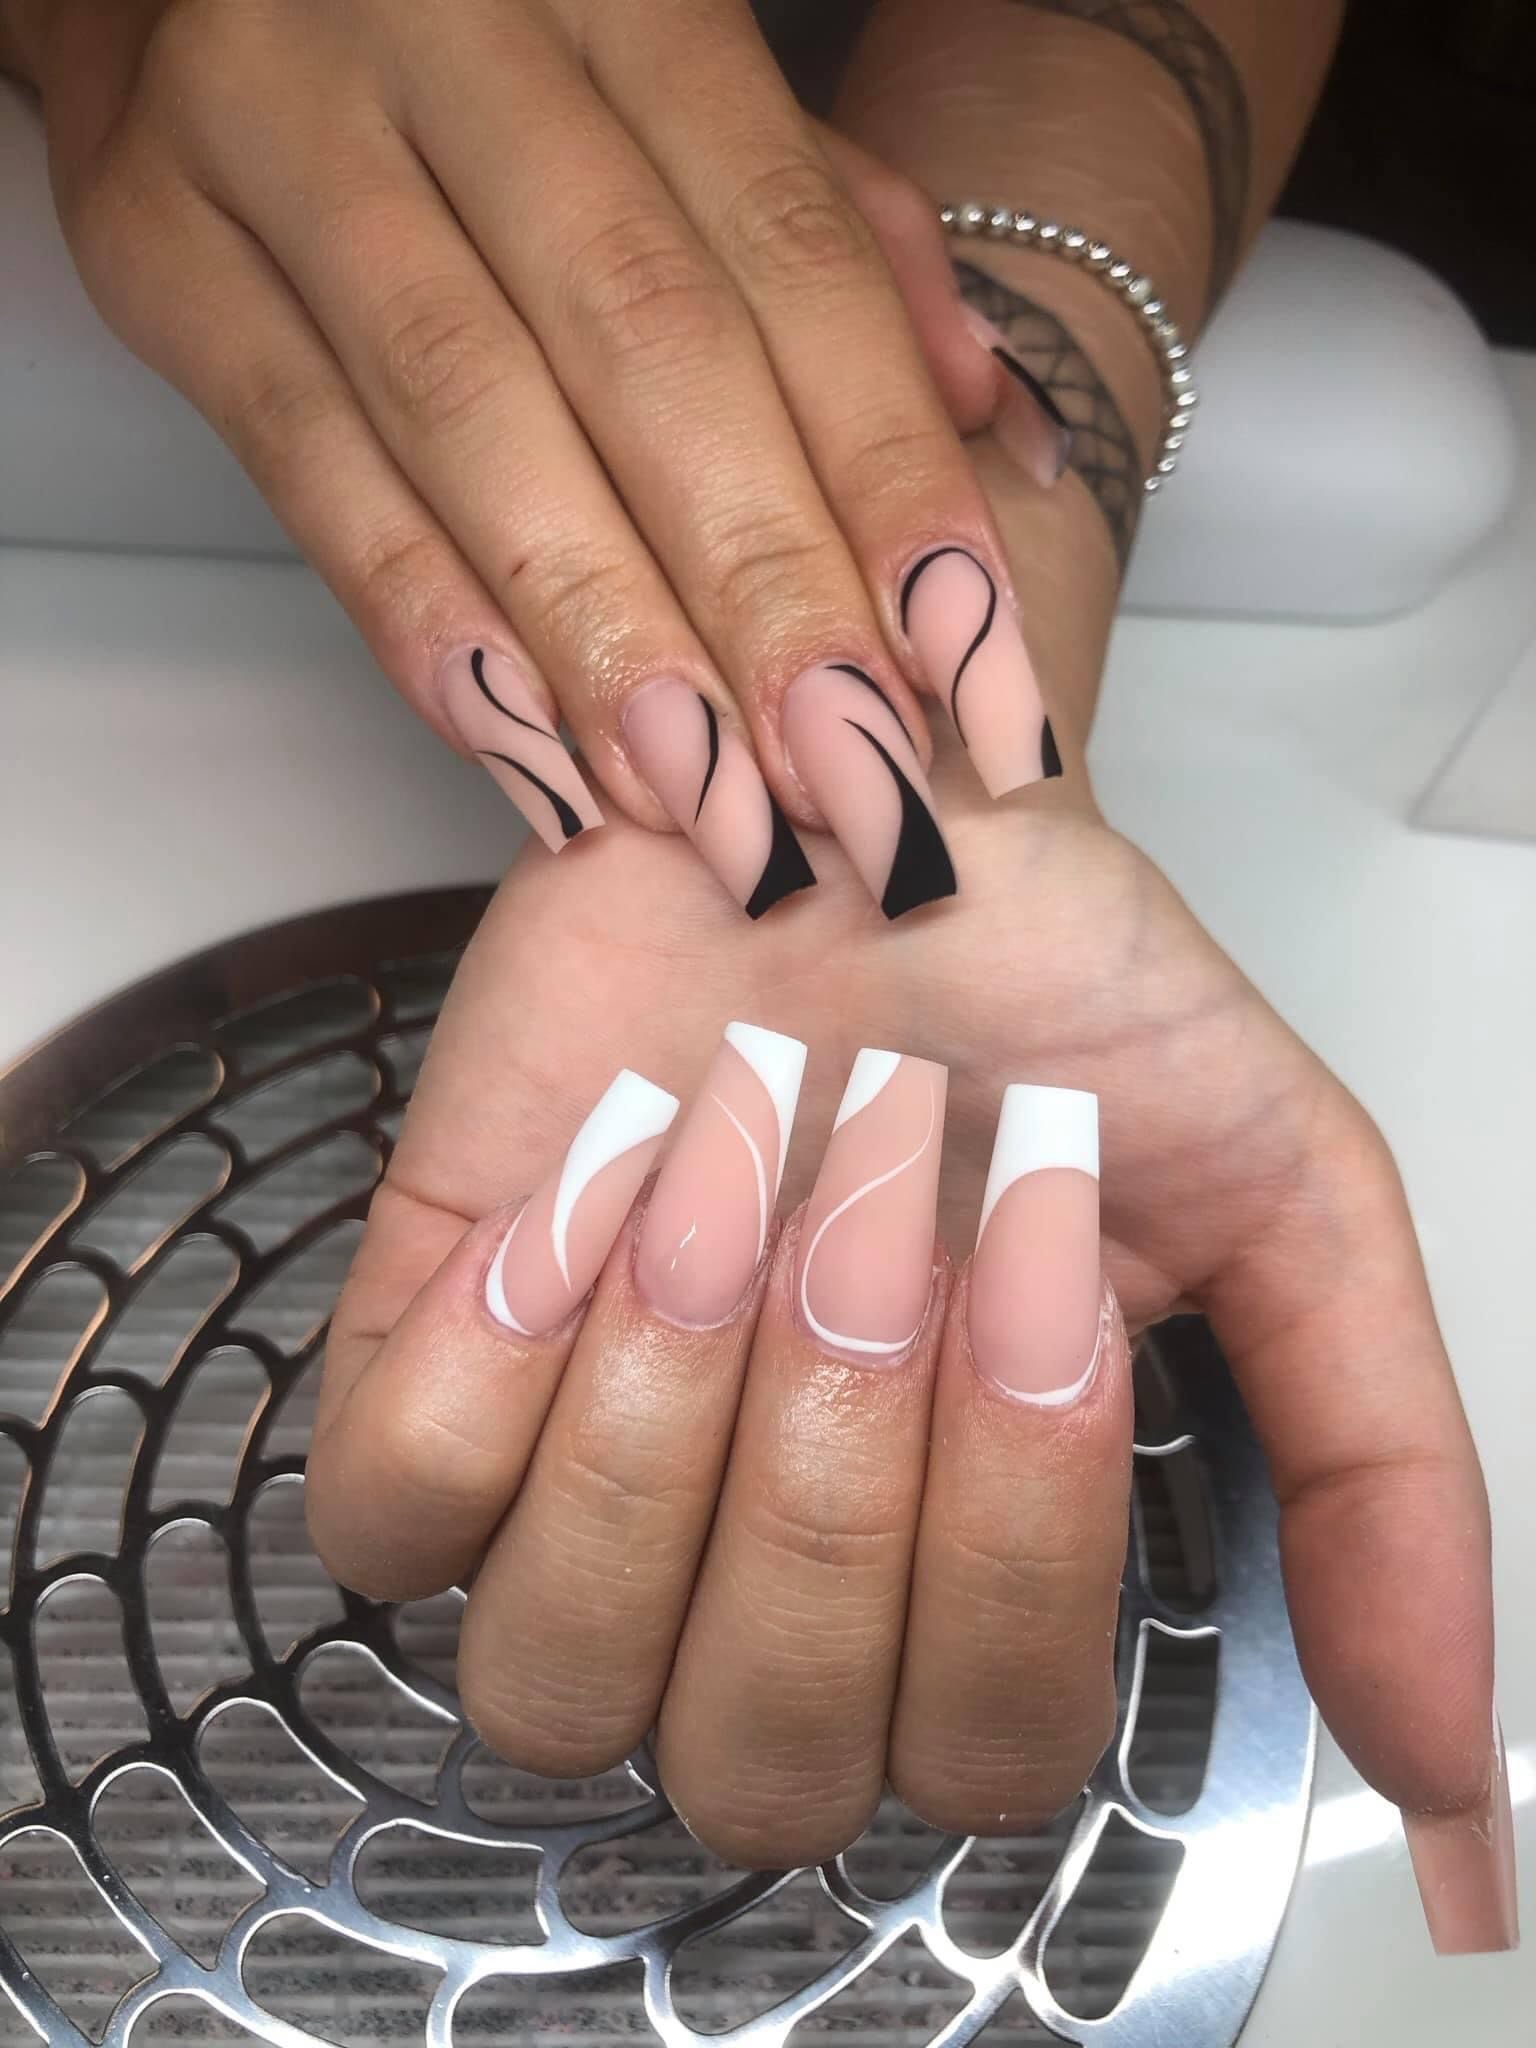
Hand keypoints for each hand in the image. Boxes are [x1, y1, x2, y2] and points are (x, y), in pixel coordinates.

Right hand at [11, 0, 1067, 914]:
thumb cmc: (479, 53)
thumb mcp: (672, 88)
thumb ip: (832, 235)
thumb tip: (988, 421)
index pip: (795, 261)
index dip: (889, 481)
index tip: (965, 671)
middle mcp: (455, 36)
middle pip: (647, 347)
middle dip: (765, 592)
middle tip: (850, 783)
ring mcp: (283, 129)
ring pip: (475, 417)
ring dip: (603, 637)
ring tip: (707, 804)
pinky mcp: (159, 244)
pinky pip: (307, 466)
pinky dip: (423, 620)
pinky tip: (528, 749)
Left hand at [307, 762, 1507, 1944]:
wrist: (847, 798)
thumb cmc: (1041, 993)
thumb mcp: (1280, 1199)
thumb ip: (1376, 1475)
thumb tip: (1449, 1772)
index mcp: (963, 1585)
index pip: (977, 1753)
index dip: (1007, 1528)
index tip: (1029, 1242)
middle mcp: (755, 1601)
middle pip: (761, 1753)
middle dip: (834, 1456)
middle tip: (877, 1186)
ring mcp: (562, 1512)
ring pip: (554, 1677)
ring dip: (665, 1407)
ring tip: (730, 1164)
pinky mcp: (413, 1389)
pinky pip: (393, 1516)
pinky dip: (500, 1357)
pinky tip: (595, 1186)